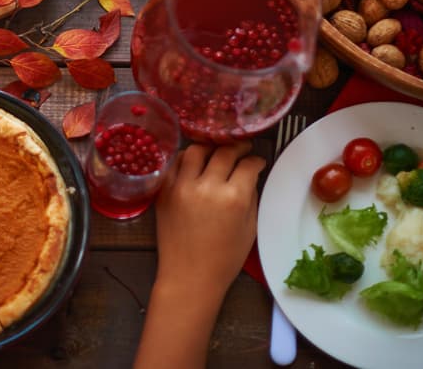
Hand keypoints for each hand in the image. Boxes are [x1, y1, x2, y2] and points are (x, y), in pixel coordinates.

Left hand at [155, 142, 263, 294]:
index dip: (256, 160)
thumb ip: (251, 196)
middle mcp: (207, 186)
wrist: (190, 275)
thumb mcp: (250, 228)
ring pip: (197, 150)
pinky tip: (195, 162)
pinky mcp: (165, 190)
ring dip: (210, 147)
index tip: (258, 161)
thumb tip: (250, 174)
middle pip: (224, 152)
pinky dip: (187, 159)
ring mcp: (182, 186)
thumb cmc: (225, 258)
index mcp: (233, 198)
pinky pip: (175, 163)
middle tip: (242, 149)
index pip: (248, 165)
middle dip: (237, 147)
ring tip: (217, 151)